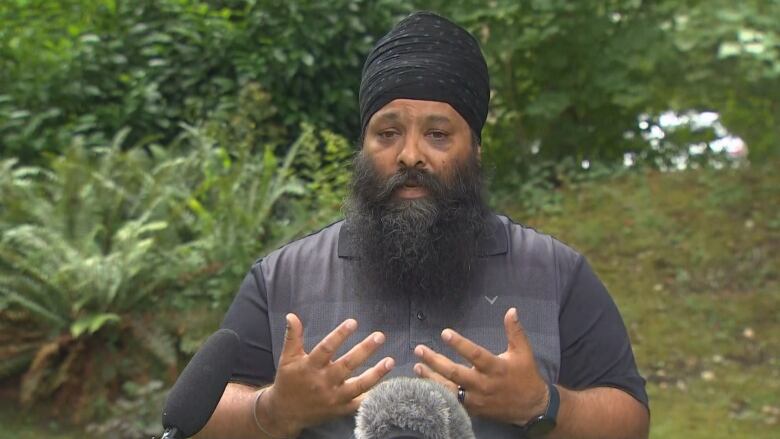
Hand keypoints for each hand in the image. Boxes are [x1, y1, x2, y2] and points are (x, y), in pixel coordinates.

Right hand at [259, 314, 393, 436]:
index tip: (353, 322)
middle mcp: (323, 382)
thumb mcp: (287, 358)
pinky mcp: (340, 409)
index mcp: (310, 367)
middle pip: (347, 365)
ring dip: (376, 374)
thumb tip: (291, 315)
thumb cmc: (288, 381)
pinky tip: (387, 386)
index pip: (326, 348)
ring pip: (358, 385)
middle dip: (364, 350)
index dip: (339, 335)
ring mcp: (333, 397)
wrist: (285, 413)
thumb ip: (292, 337)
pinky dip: (373, 395)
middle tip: (379, 336)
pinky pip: (359, 403)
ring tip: (390, 361)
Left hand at [413, 307, 548, 425]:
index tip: (444, 333)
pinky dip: (437, 394)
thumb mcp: (523, 352)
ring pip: (449, 389)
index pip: (475, 354)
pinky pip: (452, 402)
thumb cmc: (525, 376)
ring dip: (431, 378)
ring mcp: (476, 399)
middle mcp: (483, 384)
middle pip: (455, 373)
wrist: (531, 408)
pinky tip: (425, 385)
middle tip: (420, 350)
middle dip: (435, 361)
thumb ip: (515, 331)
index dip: (459, 344)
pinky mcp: (473, 409)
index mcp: (495, 367)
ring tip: (416, 367)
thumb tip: (511, 310)